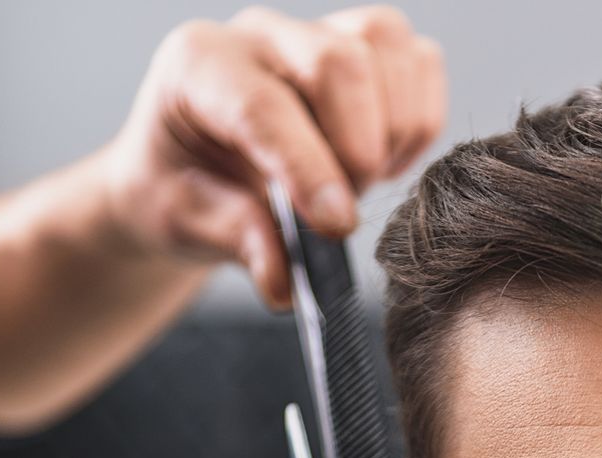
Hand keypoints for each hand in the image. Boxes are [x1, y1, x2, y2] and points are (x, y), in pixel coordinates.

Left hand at [99, 4, 446, 306]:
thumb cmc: (183, 190)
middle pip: (339, 62)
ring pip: (387, 49)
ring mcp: (317, 32)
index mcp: (200, 67)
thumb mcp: (186, 223)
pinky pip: (418, 63)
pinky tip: (384, 161)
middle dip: (358, 149)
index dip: (308, 168)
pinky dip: (418, 120)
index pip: (264, 106)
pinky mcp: (364, 45)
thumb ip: (237, 240)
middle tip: (340, 212)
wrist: (194, 172)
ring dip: (392, 132)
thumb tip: (284, 280)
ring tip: (358, 183)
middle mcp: (260, 36)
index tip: (337, 225)